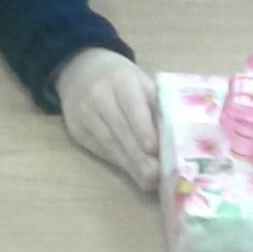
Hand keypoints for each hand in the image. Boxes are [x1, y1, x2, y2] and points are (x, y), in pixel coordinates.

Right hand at [56, 47, 158, 190]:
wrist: (82, 70)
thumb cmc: (124, 81)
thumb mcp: (142, 84)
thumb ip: (157, 107)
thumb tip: (177, 142)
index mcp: (122, 80)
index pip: (132, 105)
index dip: (142, 127)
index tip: (153, 148)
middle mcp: (99, 94)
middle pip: (120, 128)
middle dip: (138, 155)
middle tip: (156, 176)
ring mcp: (83, 112)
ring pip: (107, 142)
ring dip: (129, 164)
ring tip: (147, 181)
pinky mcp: (75, 128)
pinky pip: (98, 148)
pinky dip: (117, 161)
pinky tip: (131, 171)